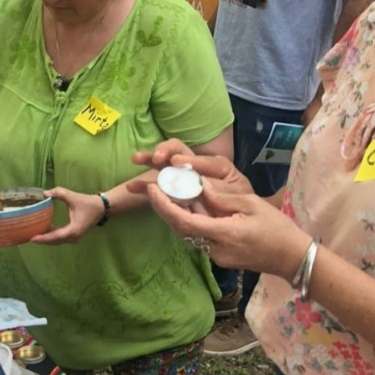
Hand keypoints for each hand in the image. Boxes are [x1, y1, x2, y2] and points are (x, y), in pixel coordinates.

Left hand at [29, 188, 100, 244]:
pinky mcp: (74, 236)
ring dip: (46, 239)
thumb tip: (44, 193)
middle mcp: (74, 237)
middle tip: (28, 237)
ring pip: (57, 241)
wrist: (101, 207)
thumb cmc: (87, 203)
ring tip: (34, 234)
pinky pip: (61, 238)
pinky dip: (52, 236)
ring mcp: (75, 238)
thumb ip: (58, 193)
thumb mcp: (72, 196)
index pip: (55, 236)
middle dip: (42, 240)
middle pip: (55, 241)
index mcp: (73, 230)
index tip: (32, 238)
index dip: (43, 238)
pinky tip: (44, 230)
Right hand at [130, 139, 251, 201]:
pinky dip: (145, 186)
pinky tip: (132, 187)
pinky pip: (157, 188)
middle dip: (165, 151)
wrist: (241, 223)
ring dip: (149, 160)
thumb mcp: (241, 198)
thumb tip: (204, 185)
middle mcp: (196, 167)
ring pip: (164, 164)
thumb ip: (225, 191)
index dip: (189, 159)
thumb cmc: (243, 208)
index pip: (202, 158)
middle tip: (157, 157)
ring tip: (136, 159)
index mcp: (216, 166)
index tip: (176, 162)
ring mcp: (182, 179)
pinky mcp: (173, 193)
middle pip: (177, 151)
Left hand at [146, 178, 307, 278]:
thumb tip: (201, 186)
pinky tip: (188, 206)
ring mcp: (216, 256)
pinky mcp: (219, 257)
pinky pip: (198, 237)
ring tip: (166, 193)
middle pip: (180, 229)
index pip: (185, 221)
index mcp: (225, 234)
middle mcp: (215, 249)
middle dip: (163, 208)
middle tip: (153, 187)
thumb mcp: (253, 205)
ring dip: (175, 214)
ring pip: (187, 234)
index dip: (165, 206)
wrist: (292, 258)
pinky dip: (189, 221)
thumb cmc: (278, 228)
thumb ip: (224, 198)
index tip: (153, 189)